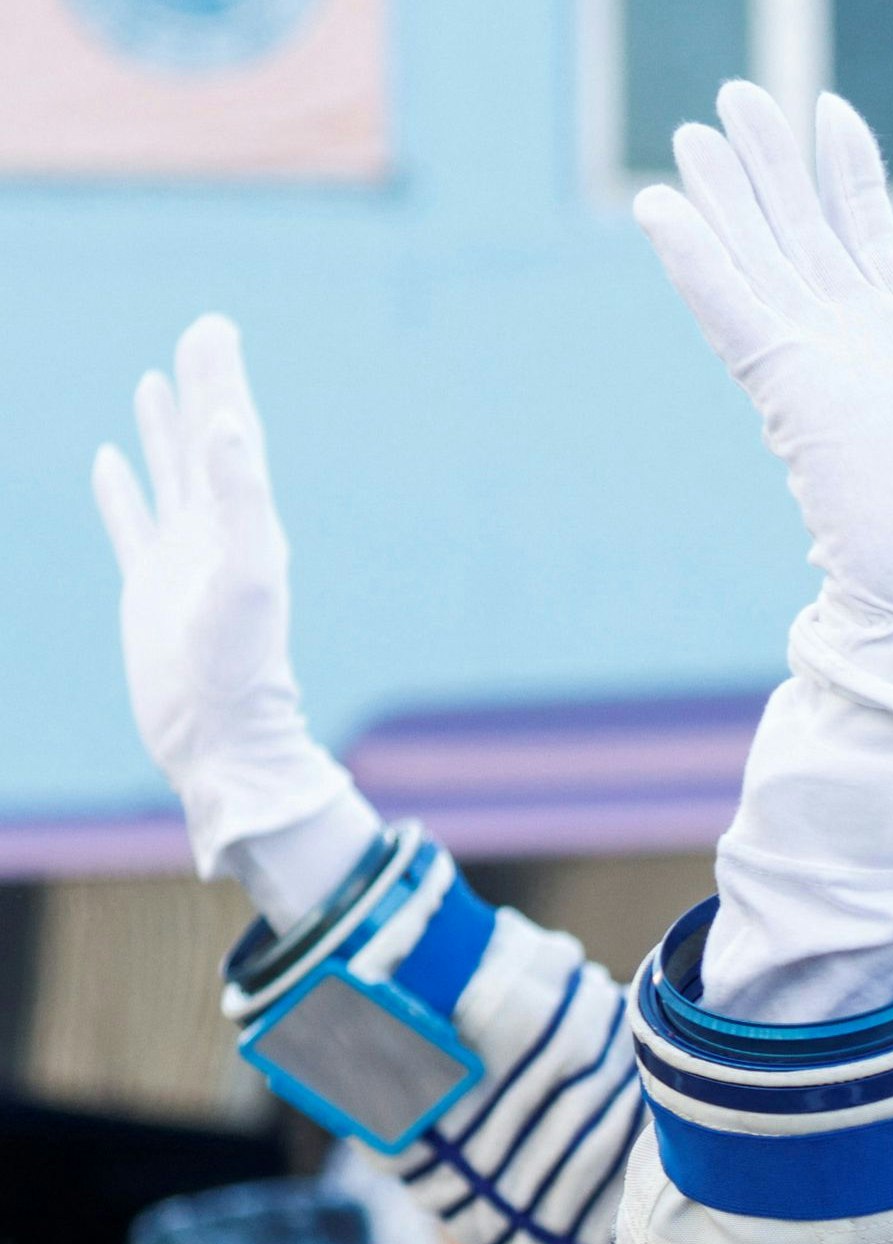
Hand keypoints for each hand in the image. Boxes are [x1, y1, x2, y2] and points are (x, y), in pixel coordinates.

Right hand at [92, 316, 352, 876]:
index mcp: (249, 522)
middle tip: (199, 332)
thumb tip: (228, 426)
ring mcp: (181, 557)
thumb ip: (241, 499)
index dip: (224, 381)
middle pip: (206, 442)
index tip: (215, 328)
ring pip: (170, 476)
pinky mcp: (148, 585)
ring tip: (155, 381)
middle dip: (201, 386)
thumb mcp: (246, 573)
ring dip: (165, 429)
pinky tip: (111, 460)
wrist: (219, 733)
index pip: (234, 434)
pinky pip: (131, 523)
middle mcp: (219, 532)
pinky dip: (121, 489)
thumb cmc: (240, 661)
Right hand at [633, 82, 892, 740]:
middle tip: (734, 93)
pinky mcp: (790, 390)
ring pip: (759, 255)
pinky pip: (733, 312)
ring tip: (695, 128)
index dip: (848, 172)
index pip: (869, 234)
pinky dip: (698, 260)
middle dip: (769, 162)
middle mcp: (858, 342)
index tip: (829, 110)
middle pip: (800, 229)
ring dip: (726, 192)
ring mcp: (819, 362)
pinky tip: (663, 207)